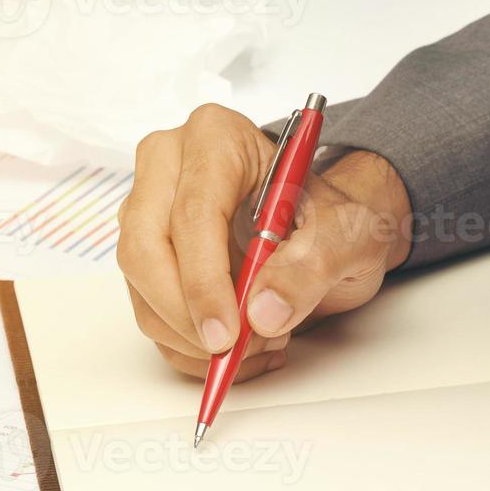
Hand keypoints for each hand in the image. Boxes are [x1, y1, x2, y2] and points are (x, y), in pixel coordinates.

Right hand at [117, 103, 412, 381]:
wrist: (332, 235)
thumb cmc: (335, 219)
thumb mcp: (347, 236)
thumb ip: (310, 267)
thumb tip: (262, 313)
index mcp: (216, 138)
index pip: (191, 214)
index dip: (203, 281)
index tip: (227, 333)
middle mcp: (170, 169)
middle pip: (144, 250)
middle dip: (186, 315)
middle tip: (231, 351)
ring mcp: (150, 215)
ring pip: (142, 290)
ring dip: (192, 338)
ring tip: (258, 343)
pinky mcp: (150, 261)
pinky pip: (152, 316)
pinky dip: (191, 349)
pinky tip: (242, 349)